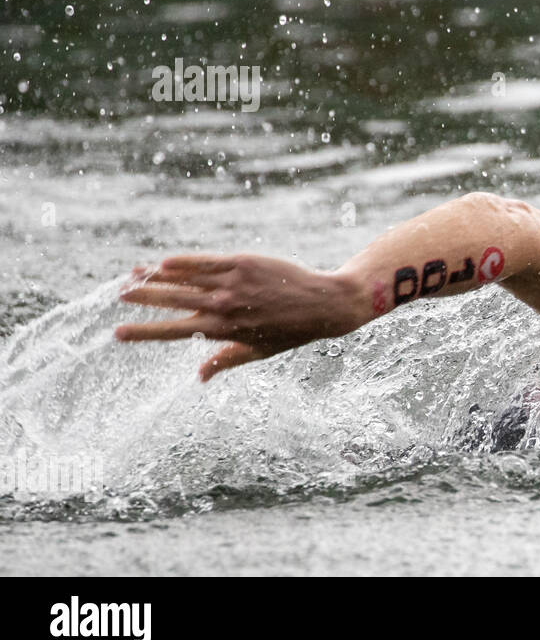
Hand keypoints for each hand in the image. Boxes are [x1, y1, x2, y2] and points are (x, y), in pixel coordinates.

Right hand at [116, 254, 368, 381]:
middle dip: (143, 298)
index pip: (174, 332)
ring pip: (184, 278)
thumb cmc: (291, 331)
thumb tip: (198, 377)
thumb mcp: (258, 351)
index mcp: (223, 331)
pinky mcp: (242, 263)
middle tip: (117, 296)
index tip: (118, 333)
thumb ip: (225, 361)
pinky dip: (184, 262)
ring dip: (156, 277)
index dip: (144, 332)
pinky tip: (164, 262)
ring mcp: (232, 283)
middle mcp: (223, 307)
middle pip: (173, 301)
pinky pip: (206, 262)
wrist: (322, 303)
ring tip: (132, 275)